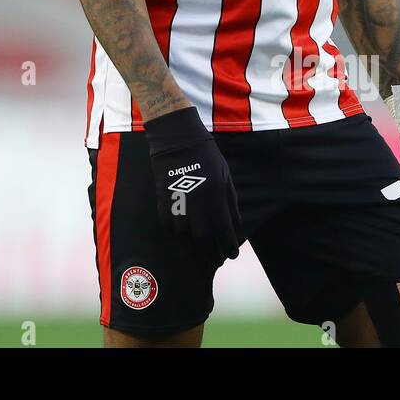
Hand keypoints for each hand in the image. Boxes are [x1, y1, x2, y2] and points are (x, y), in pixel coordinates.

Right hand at [144, 106, 242, 268]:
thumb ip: (231, 203)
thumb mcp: (226, 176)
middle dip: (211, 255)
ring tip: (199, 254)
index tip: (232, 254)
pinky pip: (169, 227)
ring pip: (185, 238)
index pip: (225, 233)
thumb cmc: (206, 156)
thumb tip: (236, 227)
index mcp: (215, 198)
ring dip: (193, 249)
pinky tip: (182, 237)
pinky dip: (176, 236)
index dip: (229, 247)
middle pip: (204, 241)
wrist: (177, 138)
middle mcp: (197, 206)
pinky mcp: (163, 202)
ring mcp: (178, 205)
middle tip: (216, 261)